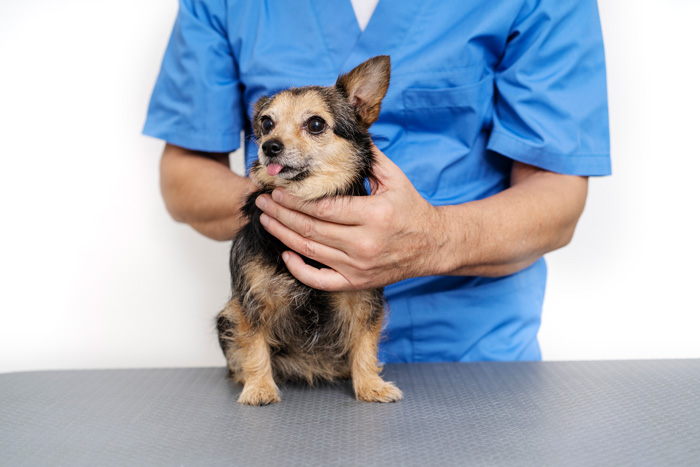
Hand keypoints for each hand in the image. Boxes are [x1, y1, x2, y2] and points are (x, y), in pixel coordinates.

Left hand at [254, 145, 446, 290]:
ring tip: (266, 220)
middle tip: (263, 202)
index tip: (277, 190)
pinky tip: (285, 253)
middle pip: (310, 229)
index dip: (295, 200)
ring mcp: (358, 267)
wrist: (433, 245)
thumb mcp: (396, 179)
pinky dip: (298, 269)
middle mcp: (364, 244)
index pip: (323, 209)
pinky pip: (319, 280)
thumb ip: (370, 158)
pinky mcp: (356, 282)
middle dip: (281, 214)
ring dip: (282, 235)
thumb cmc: (412, 210)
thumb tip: (348, 133)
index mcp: (373, 216)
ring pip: (309, 251)